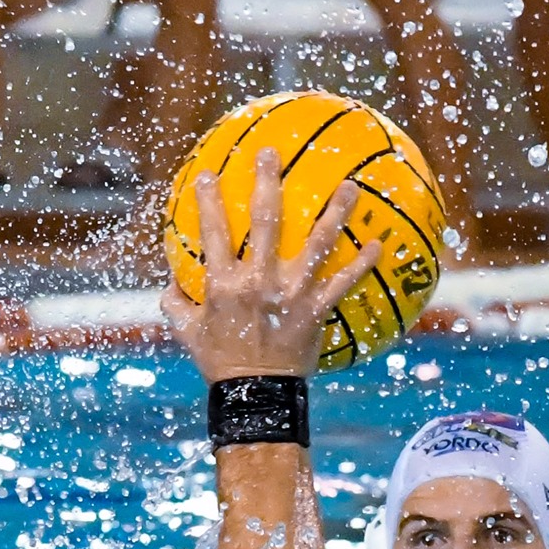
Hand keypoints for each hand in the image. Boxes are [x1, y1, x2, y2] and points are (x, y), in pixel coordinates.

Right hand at [161, 148, 380, 382]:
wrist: (254, 395)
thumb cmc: (218, 362)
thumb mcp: (186, 332)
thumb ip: (174, 303)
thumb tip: (168, 280)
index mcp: (223, 284)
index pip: (213, 232)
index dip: (210, 201)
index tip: (211, 173)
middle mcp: (258, 281)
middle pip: (264, 221)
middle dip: (267, 182)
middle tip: (272, 152)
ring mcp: (291, 294)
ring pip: (316, 244)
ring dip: (335, 212)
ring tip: (350, 185)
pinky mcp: (316, 310)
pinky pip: (343, 282)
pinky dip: (362, 263)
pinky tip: (379, 243)